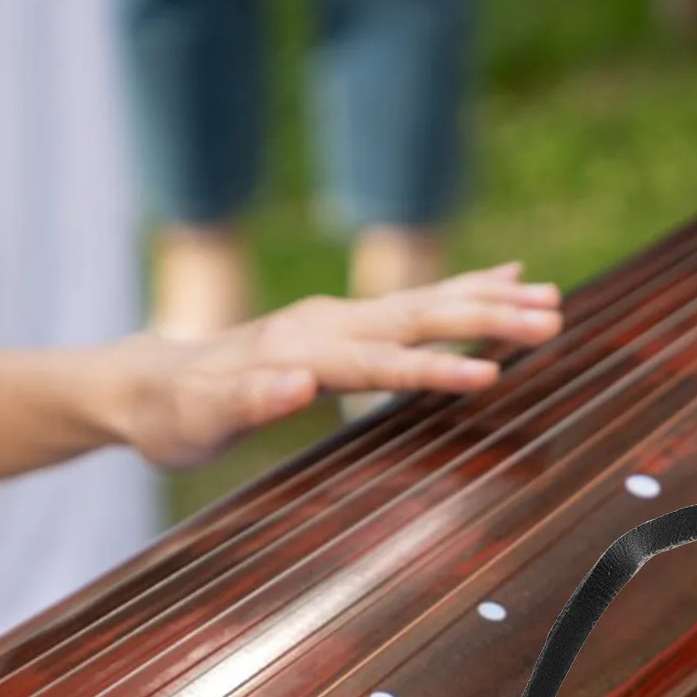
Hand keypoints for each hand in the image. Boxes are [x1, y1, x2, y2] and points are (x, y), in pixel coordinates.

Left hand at [108, 263, 562, 469]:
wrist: (144, 382)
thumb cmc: (172, 414)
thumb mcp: (197, 420)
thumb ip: (246, 400)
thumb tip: (297, 382)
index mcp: (302, 348)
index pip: (382, 359)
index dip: (434, 367)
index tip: (488, 374)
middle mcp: (328, 322)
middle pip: (420, 314)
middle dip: (487, 315)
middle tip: (552, 317)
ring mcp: (338, 317)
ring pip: (428, 300)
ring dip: (490, 297)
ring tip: (551, 297)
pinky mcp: (344, 323)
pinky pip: (417, 301)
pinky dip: (465, 286)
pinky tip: (506, 276)